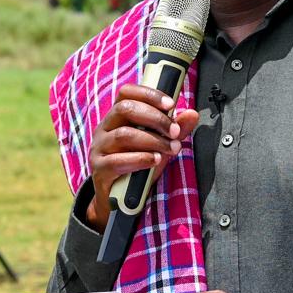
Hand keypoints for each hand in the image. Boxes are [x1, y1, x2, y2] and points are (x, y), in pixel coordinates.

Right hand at [86, 85, 198, 230]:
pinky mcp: (99, 169)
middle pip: (125, 109)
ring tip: (171, 149)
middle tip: (175, 132)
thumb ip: (174, 130)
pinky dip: (141, 159)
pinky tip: (156, 160)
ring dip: (152, 141)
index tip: (170, 104)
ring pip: (124, 135)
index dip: (148, 94)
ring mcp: (99, 148)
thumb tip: (192, 114)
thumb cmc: (138, 165)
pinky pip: (118, 160)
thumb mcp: (159, 145)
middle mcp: (104, 128)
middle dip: (155, 118)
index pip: (126, 93)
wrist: (117, 199)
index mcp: (117, 117)